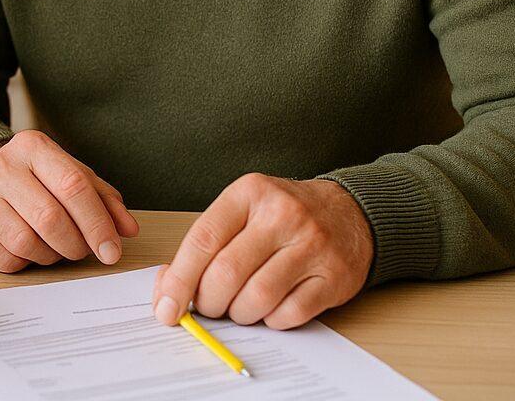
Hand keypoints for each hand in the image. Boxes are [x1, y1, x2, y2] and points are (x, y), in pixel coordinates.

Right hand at [0, 129, 139, 272]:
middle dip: (76, 244)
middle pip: (50, 219)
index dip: (98, 223)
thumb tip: (127, 229)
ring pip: (27, 243)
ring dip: (51, 255)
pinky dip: (26, 262)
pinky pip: (7, 260)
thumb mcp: (70, 175)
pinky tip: (28, 249)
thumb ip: (103, 199)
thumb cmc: (33, 179)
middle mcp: (0, 167)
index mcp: (32, 147)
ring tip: (54, 246)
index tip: (112, 250)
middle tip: (83, 251)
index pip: (73, 186)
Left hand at [152, 175, 372, 329]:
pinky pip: (289, 314)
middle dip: (207, 302)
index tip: (165, 307)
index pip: (203, 240)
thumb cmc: (283, 215)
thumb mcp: (243, 210)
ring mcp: (311, 246)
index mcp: (249, 193)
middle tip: (207, 306)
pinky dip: (270, 320)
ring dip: (238, 314)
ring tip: (238, 307)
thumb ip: (207, 243)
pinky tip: (270, 308)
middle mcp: (282, 215)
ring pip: (256, 298)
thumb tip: (168, 287)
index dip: (178, 279)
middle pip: (226, 274)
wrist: (349, 212)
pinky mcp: (334, 277)